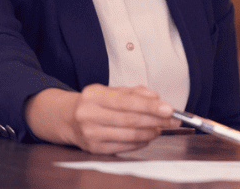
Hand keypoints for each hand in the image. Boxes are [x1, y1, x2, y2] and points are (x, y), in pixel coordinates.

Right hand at [25, 84, 177, 153]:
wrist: (67, 118)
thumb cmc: (95, 102)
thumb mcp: (112, 90)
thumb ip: (136, 92)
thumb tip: (157, 99)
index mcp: (94, 95)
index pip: (128, 101)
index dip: (151, 106)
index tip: (169, 109)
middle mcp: (89, 114)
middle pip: (131, 120)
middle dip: (156, 120)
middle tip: (172, 121)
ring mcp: (90, 133)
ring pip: (129, 135)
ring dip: (150, 132)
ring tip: (160, 128)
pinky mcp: (93, 149)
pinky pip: (124, 146)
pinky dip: (140, 142)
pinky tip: (147, 137)